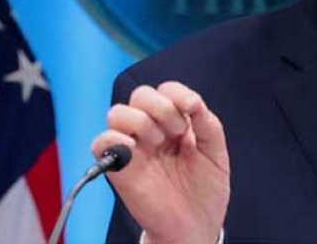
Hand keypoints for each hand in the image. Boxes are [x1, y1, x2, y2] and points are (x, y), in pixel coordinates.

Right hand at [91, 81, 229, 243]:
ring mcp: (133, 148)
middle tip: (177, 132)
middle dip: (161, 106)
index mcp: (174, 124)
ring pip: (117, 112)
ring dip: (141, 121)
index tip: (192, 109)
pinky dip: (115, 140)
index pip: (166, 90)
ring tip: (159, 143)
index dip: (177, 92)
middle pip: (140, 94)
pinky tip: (136, 151)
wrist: (195, 226)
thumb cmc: (204, 191)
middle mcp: (151, 131)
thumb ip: (207, 123)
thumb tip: (193, 102)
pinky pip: (101, 141)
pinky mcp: (118, 167)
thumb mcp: (215, 152)